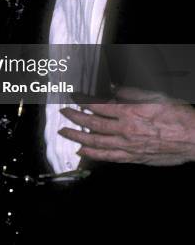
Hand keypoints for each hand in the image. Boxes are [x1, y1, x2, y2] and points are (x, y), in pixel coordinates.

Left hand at [58, 87, 194, 165]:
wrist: (194, 138)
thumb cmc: (177, 115)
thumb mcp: (154, 95)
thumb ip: (130, 92)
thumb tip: (112, 87)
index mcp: (129, 111)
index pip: (98, 105)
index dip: (83, 100)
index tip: (72, 96)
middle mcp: (125, 129)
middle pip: (93, 123)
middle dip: (75, 117)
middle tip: (63, 113)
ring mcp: (128, 145)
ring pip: (96, 142)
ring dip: (77, 137)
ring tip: (64, 133)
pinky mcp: (133, 157)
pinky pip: (108, 156)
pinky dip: (93, 154)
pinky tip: (82, 152)